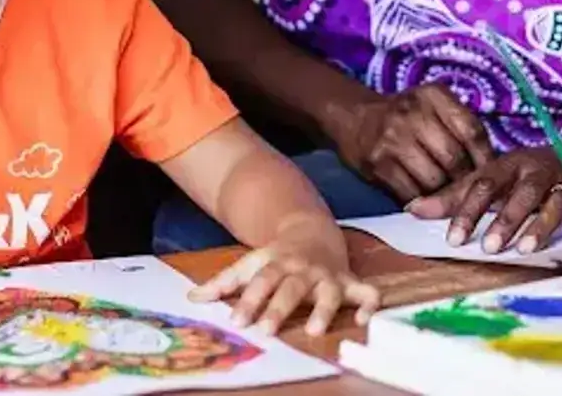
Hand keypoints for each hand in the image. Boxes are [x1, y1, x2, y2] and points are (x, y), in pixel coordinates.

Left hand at [189, 224, 379, 337]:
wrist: (313, 231)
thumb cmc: (278, 257)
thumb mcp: (251, 263)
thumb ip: (225, 282)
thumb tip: (192, 297)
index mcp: (277, 264)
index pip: (260, 281)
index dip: (248, 300)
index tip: (236, 321)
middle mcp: (303, 270)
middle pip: (290, 288)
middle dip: (279, 309)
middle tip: (266, 330)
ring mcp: (328, 276)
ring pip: (328, 292)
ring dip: (322, 310)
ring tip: (313, 330)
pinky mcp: (350, 282)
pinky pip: (365, 292)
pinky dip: (368, 305)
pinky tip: (362, 321)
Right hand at [328, 85, 493, 202]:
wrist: (356, 118)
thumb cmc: (406, 116)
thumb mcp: (434, 106)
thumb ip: (461, 127)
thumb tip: (492, 166)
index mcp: (433, 96)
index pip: (472, 131)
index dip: (485, 158)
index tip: (490, 175)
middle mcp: (412, 114)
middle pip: (454, 159)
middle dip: (464, 180)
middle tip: (469, 191)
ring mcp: (392, 139)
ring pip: (434, 180)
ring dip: (444, 194)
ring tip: (446, 194)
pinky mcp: (377, 164)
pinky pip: (411, 193)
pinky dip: (422, 201)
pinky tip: (425, 198)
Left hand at [407, 147, 561, 254]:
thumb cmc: (524, 178)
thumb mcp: (492, 183)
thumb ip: (455, 198)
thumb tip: (411, 210)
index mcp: (502, 166)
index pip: (479, 185)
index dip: (465, 210)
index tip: (452, 239)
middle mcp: (527, 169)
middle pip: (510, 190)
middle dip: (498, 217)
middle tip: (485, 247)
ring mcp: (555, 179)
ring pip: (541, 198)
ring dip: (531, 223)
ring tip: (520, 249)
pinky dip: (559, 225)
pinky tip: (553, 244)